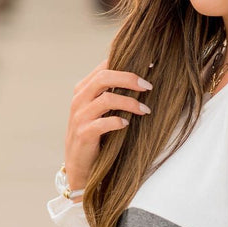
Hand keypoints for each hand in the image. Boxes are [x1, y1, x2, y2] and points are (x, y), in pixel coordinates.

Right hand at [63, 59, 151, 188]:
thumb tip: (141, 79)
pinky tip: (127, 124)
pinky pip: (103, 123)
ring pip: (106, 99)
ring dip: (130, 103)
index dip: (125, 63)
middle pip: (104, 78)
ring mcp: (79, 117)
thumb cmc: (96, 133)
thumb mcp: (100, 109)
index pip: (103, 67)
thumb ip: (112, 93)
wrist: (79, 163)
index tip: (147, 66)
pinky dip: (118, 122)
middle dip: (129, 79)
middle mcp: (79, 99)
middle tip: (148, 86)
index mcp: (83, 89)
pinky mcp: (83, 134)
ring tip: (145, 110)